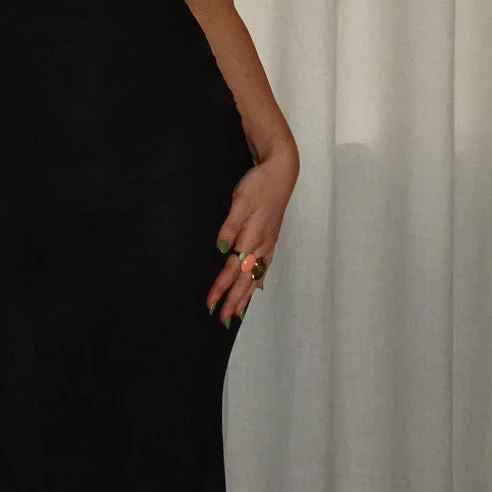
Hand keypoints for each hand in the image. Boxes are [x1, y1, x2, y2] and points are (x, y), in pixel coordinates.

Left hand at [206, 145, 296, 325]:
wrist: (281, 172)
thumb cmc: (259, 185)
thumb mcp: (240, 200)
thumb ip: (230, 225)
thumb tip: (221, 249)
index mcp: (253, 237)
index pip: (233, 269)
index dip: (221, 287)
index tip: (210, 303)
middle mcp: (263, 245)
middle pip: (246, 279)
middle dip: (234, 300)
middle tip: (222, 319)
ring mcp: (269, 243)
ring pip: (256, 275)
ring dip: (246, 295)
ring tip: (238, 312)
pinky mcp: (271, 238)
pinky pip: (265, 266)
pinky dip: (259, 280)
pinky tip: (257, 287)